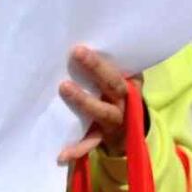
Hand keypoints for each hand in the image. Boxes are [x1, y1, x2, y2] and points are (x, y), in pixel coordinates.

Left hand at [58, 46, 141, 160]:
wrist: (128, 128)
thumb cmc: (114, 94)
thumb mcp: (119, 78)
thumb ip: (107, 64)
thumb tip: (78, 37)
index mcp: (129, 81)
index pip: (118, 67)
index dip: (101, 59)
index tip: (79, 48)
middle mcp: (124, 99)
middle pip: (113, 84)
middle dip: (96, 69)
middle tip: (76, 54)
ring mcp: (114, 119)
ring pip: (102, 111)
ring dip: (84, 101)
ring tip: (64, 87)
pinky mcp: (103, 136)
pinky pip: (91, 142)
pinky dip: (77, 149)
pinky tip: (62, 154)